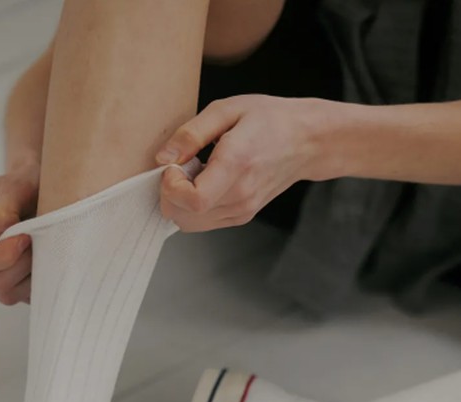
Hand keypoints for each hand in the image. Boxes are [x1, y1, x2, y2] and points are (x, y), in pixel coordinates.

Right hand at [0, 161, 39, 303]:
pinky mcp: (3, 288)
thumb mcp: (15, 185)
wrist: (33, 196)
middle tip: (37, 239)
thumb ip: (3, 209)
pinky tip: (38, 257)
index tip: (27, 237)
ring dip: (31, 272)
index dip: (4, 256)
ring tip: (38, 246)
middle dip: (22, 264)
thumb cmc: (23, 186)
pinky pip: (21, 296)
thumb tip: (1, 237)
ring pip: (8, 293)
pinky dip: (37, 280)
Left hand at [156, 94, 328, 231]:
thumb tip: (163, 157)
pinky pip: (203, 222)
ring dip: (181, 201)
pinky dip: (193, 206)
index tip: (174, 165)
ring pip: (189, 224)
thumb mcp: (227, 110)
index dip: (171, 187)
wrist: (306, 141)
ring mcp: (242, 210)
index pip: (193, 200)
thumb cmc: (270, 119)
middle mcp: (240, 196)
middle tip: (183, 165)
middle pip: (184, 217)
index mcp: (236, 165)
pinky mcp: (241, 216)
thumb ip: (191, 133)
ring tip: (196, 172)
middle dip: (170, 194)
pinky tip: (206, 181)